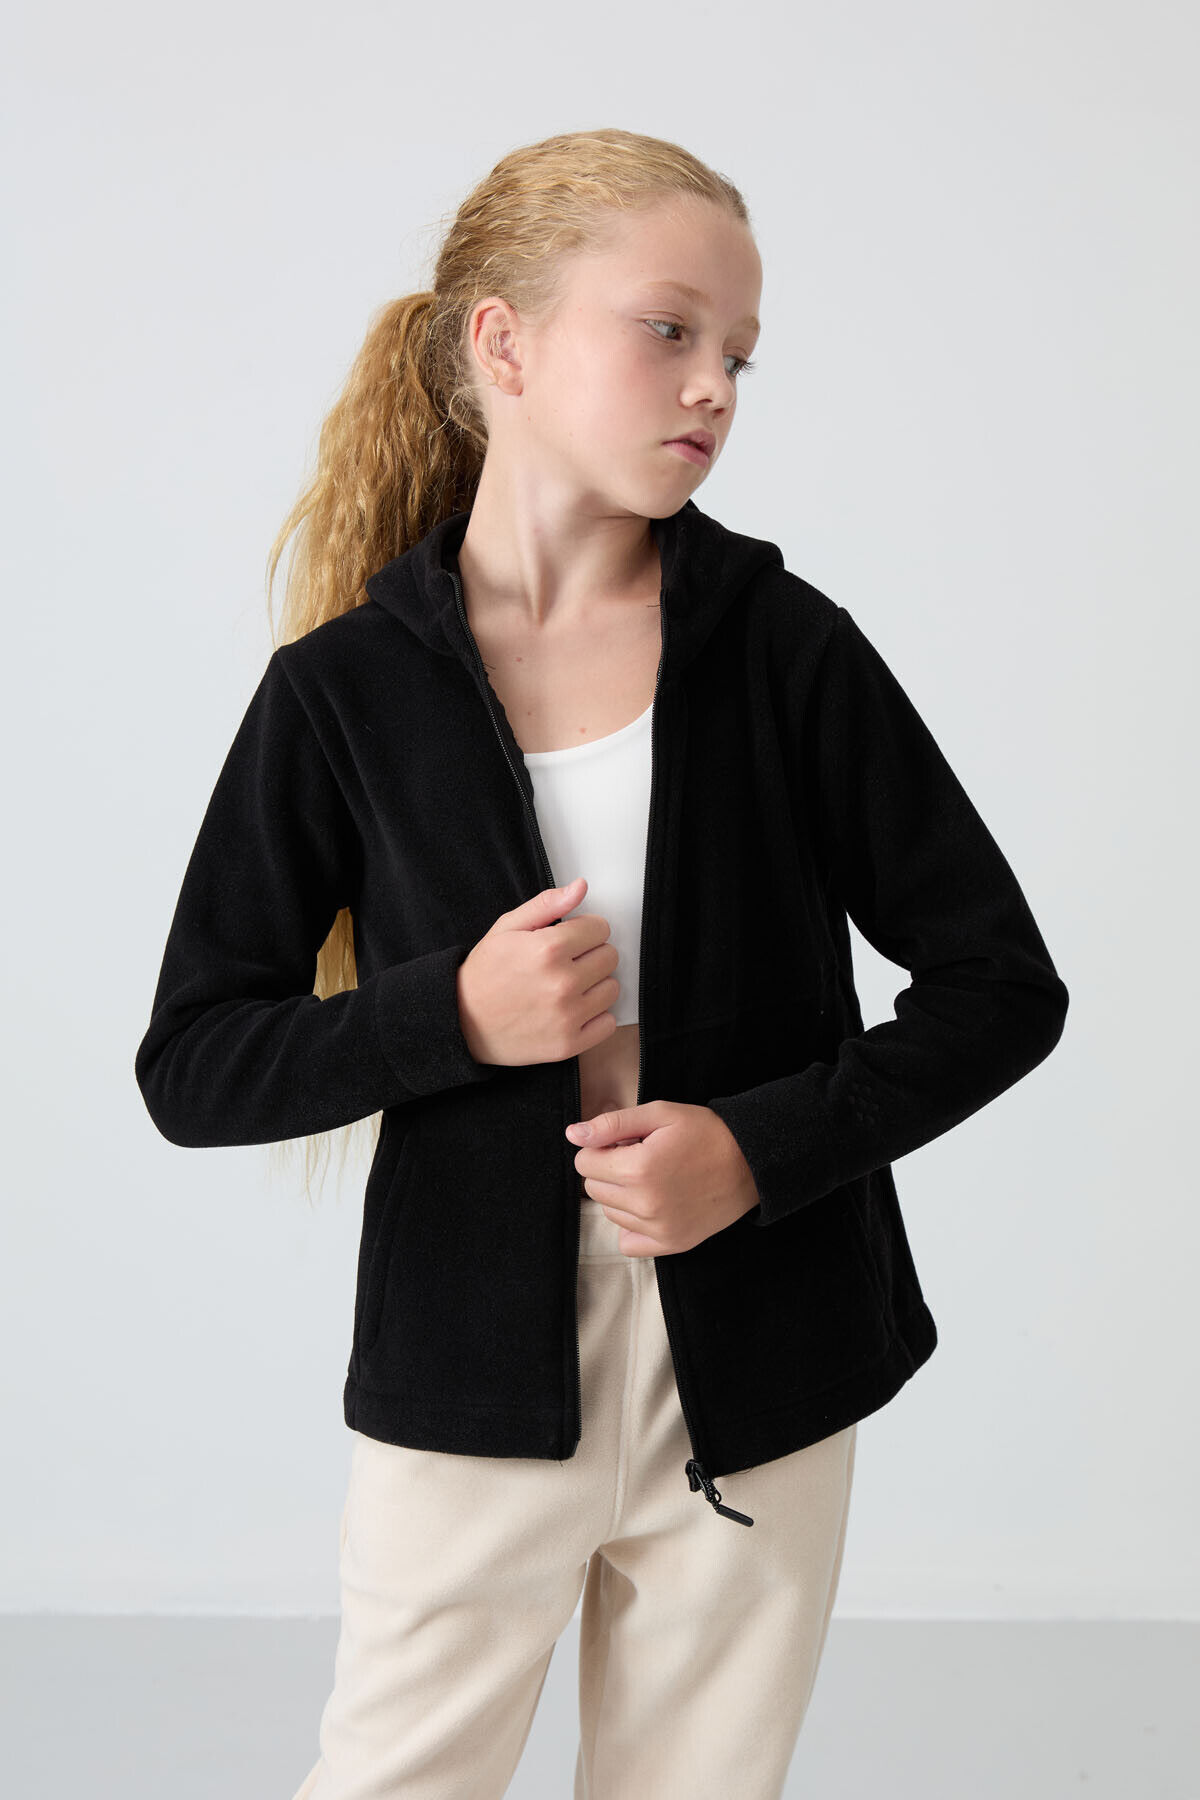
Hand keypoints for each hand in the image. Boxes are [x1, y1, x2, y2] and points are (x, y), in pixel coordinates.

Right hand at [457, 877, 620, 1066]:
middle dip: (592, 955)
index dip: (585, 930)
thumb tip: (581, 887)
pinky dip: (596, 1017)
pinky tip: (573, 1011)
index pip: (601, 928)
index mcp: (549, 949)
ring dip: (595, 986)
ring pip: (612, 989)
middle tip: (567, 963)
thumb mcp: (507, 928)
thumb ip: (547, 905)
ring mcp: (567, 1016)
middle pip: (610, 957)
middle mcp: (562, 982)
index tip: (571, 939)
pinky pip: (608, 1024)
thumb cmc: (485, 973)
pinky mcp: (569, 1044)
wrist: (462, 1022)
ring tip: (568, 987)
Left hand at [565, 1101, 759, 1255]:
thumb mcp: (660, 1113)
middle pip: (593, 1188)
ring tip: (653, 1178)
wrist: (751, 1163)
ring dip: (621, 1194)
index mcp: (638, 1168)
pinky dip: (632, 1225)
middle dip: (609, 1170)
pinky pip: (628, 1242)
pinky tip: (652, 1204)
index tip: (626, 1142)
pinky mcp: (671, 1244)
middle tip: (641, 1157)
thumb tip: (573, 1134)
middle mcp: (645, 1203)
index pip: (584, 1162)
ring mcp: (658, 1228)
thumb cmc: (706, 1132)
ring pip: (609, 1212)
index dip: (602, 1147)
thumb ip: (612, 1123)